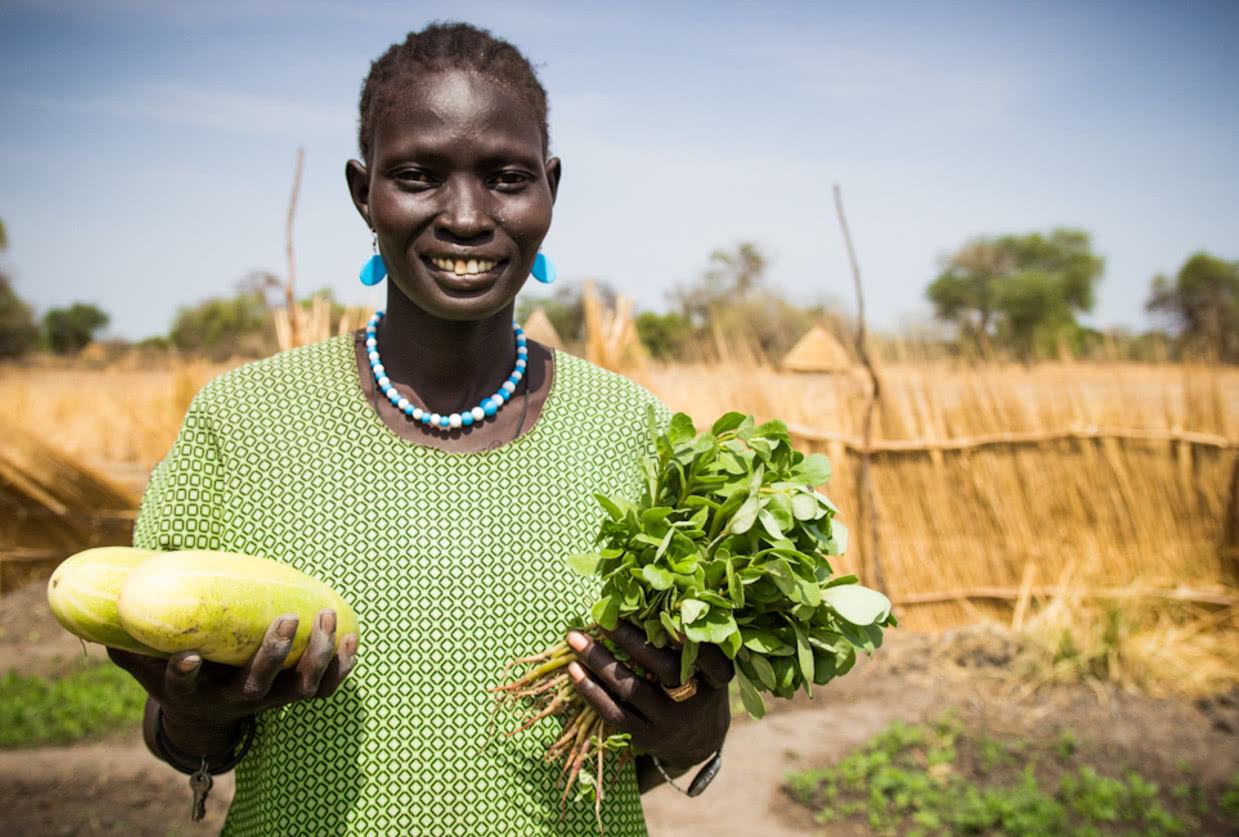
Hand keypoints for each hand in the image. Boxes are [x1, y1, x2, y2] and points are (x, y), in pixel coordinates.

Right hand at [107, 609, 358, 731]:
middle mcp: (234, 699)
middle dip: (274, 654)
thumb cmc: (175, 674)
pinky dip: (341, 666)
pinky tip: (351, 637)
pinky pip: (325, 687)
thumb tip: (97, 608)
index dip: (185, 674)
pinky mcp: (293, 694)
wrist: (207, 716)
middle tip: (287, 618)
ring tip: (326, 617)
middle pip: (258, 685)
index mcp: (194, 690)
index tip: (188, 657)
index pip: (185, 685)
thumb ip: (128, 639)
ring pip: (300, 689)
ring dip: (317, 656)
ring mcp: (269, 700)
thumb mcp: (145, 661)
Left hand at [566, 621, 731, 768]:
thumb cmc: (699, 688)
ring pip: (631, 688)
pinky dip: (591, 690)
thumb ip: (694, 642)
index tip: (675, 621)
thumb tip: (657, 597)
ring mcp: (669, 722)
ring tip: (575, 639)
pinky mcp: (646, 737)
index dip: (698, 644)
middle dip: (630, 640)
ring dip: (599, 661)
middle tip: (602, 617)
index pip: (711, 660)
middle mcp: (696, 702)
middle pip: (663, 668)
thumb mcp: (709, 670)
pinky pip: (613, 713)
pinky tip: (574, 670)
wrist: (697, 741)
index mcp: (716, 680)